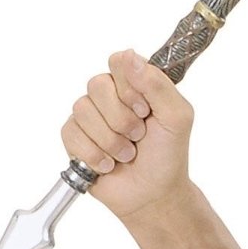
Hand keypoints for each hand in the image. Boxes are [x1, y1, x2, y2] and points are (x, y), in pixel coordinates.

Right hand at [61, 49, 195, 223]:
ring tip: (127, 153)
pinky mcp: (74, 138)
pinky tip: (109, 164)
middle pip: (97, 84)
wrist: (153, 193)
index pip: (119, 61)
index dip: (129, 85)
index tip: (145, 109)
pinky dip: (94, 154)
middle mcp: (110, 95)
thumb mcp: (176, 117)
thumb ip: (157, 84)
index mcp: (137, 84)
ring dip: (111, 140)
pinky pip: (71, 133)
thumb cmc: (168, 154)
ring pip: (82, 109)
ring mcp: (90, 115)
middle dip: (122, 118)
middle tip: (139, 135)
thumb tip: (130, 55)